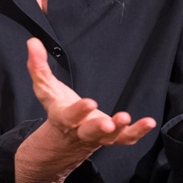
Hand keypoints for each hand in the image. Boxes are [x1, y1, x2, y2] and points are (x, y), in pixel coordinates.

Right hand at [15, 38, 156, 182]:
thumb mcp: (45, 89)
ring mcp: (98, 136)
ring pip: (110, 137)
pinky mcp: (112, 138)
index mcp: (64, 118)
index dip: (79, 110)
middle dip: (99, 127)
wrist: (65, 139)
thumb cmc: (57, 109)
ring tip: (128, 118)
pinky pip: (126, 138)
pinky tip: (149, 122)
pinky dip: (138, 132)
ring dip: (121, 129)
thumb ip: (38, 66)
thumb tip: (33, 43)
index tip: (89, 103)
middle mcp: (81, 130)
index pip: (70, 115)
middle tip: (109, 123)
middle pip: (90, 132)